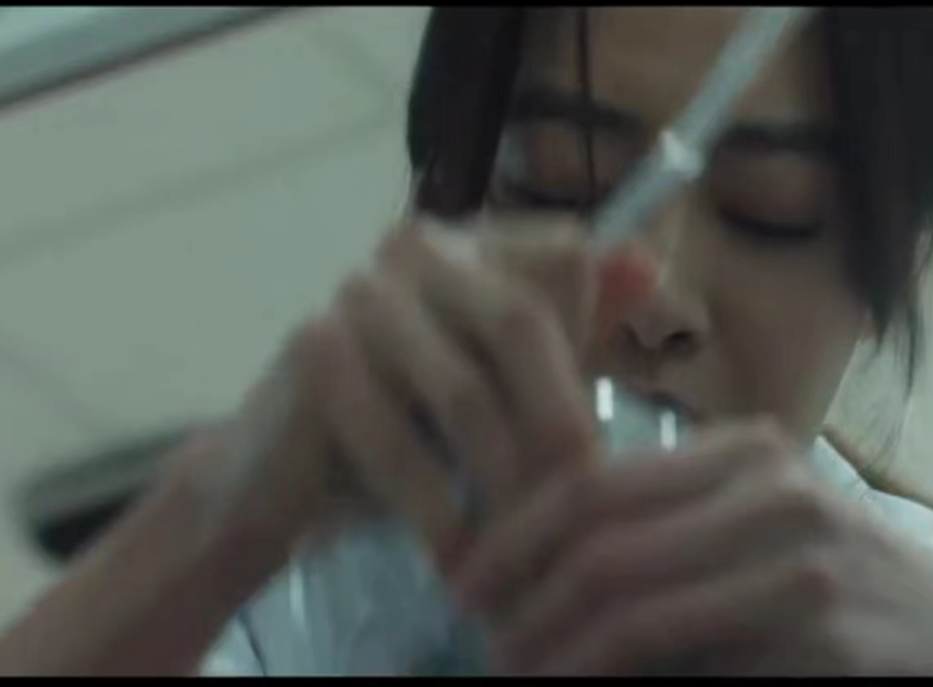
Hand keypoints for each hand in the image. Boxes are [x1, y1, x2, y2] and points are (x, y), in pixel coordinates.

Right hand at [165, 207, 657, 571]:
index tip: (594, 445)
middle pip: (521, 322)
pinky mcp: (312, 352)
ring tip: (523, 542)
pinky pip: (394, 437)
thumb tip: (650, 267)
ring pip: (464, 392)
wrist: (283, 478)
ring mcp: (357, 293)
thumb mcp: (511, 378)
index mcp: (472, 239)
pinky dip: (433, 504)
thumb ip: (578, 322)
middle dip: (559, 423)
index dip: (589, 352)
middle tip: (580, 504)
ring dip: (501, 479)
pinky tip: (456, 552)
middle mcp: (414, 247)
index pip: (565, 262)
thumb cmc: (413, 428)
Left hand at [450, 421, 932, 675]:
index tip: (463, 584)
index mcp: (747, 453)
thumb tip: (540, 571)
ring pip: (627, 606)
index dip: (512, 534)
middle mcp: (771, 488)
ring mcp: (800, 558)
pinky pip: (683, 660)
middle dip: (518, 601)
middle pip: (597, 538)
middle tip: (483, 648)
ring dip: (554, 655)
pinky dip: (617, 684)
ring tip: (519, 678)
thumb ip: (675, 536)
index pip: (592, 480)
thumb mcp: (766, 536)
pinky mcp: (821, 632)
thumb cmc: (856, 598)